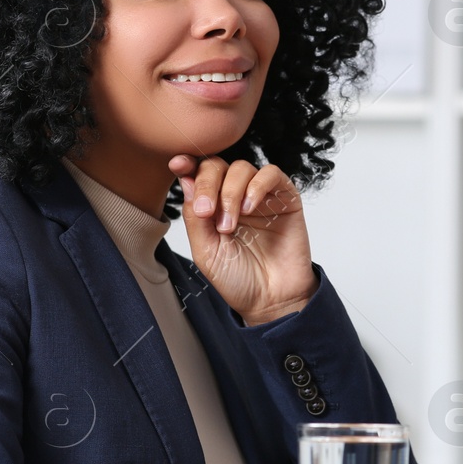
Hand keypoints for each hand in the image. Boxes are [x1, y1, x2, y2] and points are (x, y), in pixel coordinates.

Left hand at [170, 154, 316, 325]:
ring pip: (242, 168)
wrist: (271, 300)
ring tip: (229, 226)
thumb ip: (194, 217)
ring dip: (230, 193)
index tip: (177, 165)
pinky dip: (257, 186)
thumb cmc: (238, 279)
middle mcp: (235, 196)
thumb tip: (185, 180)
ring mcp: (260, 196)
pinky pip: (271, 174)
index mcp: (212, 206)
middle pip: (217, 166)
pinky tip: (250, 209)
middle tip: (206, 211)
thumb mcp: (205, 251)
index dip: (187, 163)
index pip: (198, 174)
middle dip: (206, 184)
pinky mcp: (285, 198)